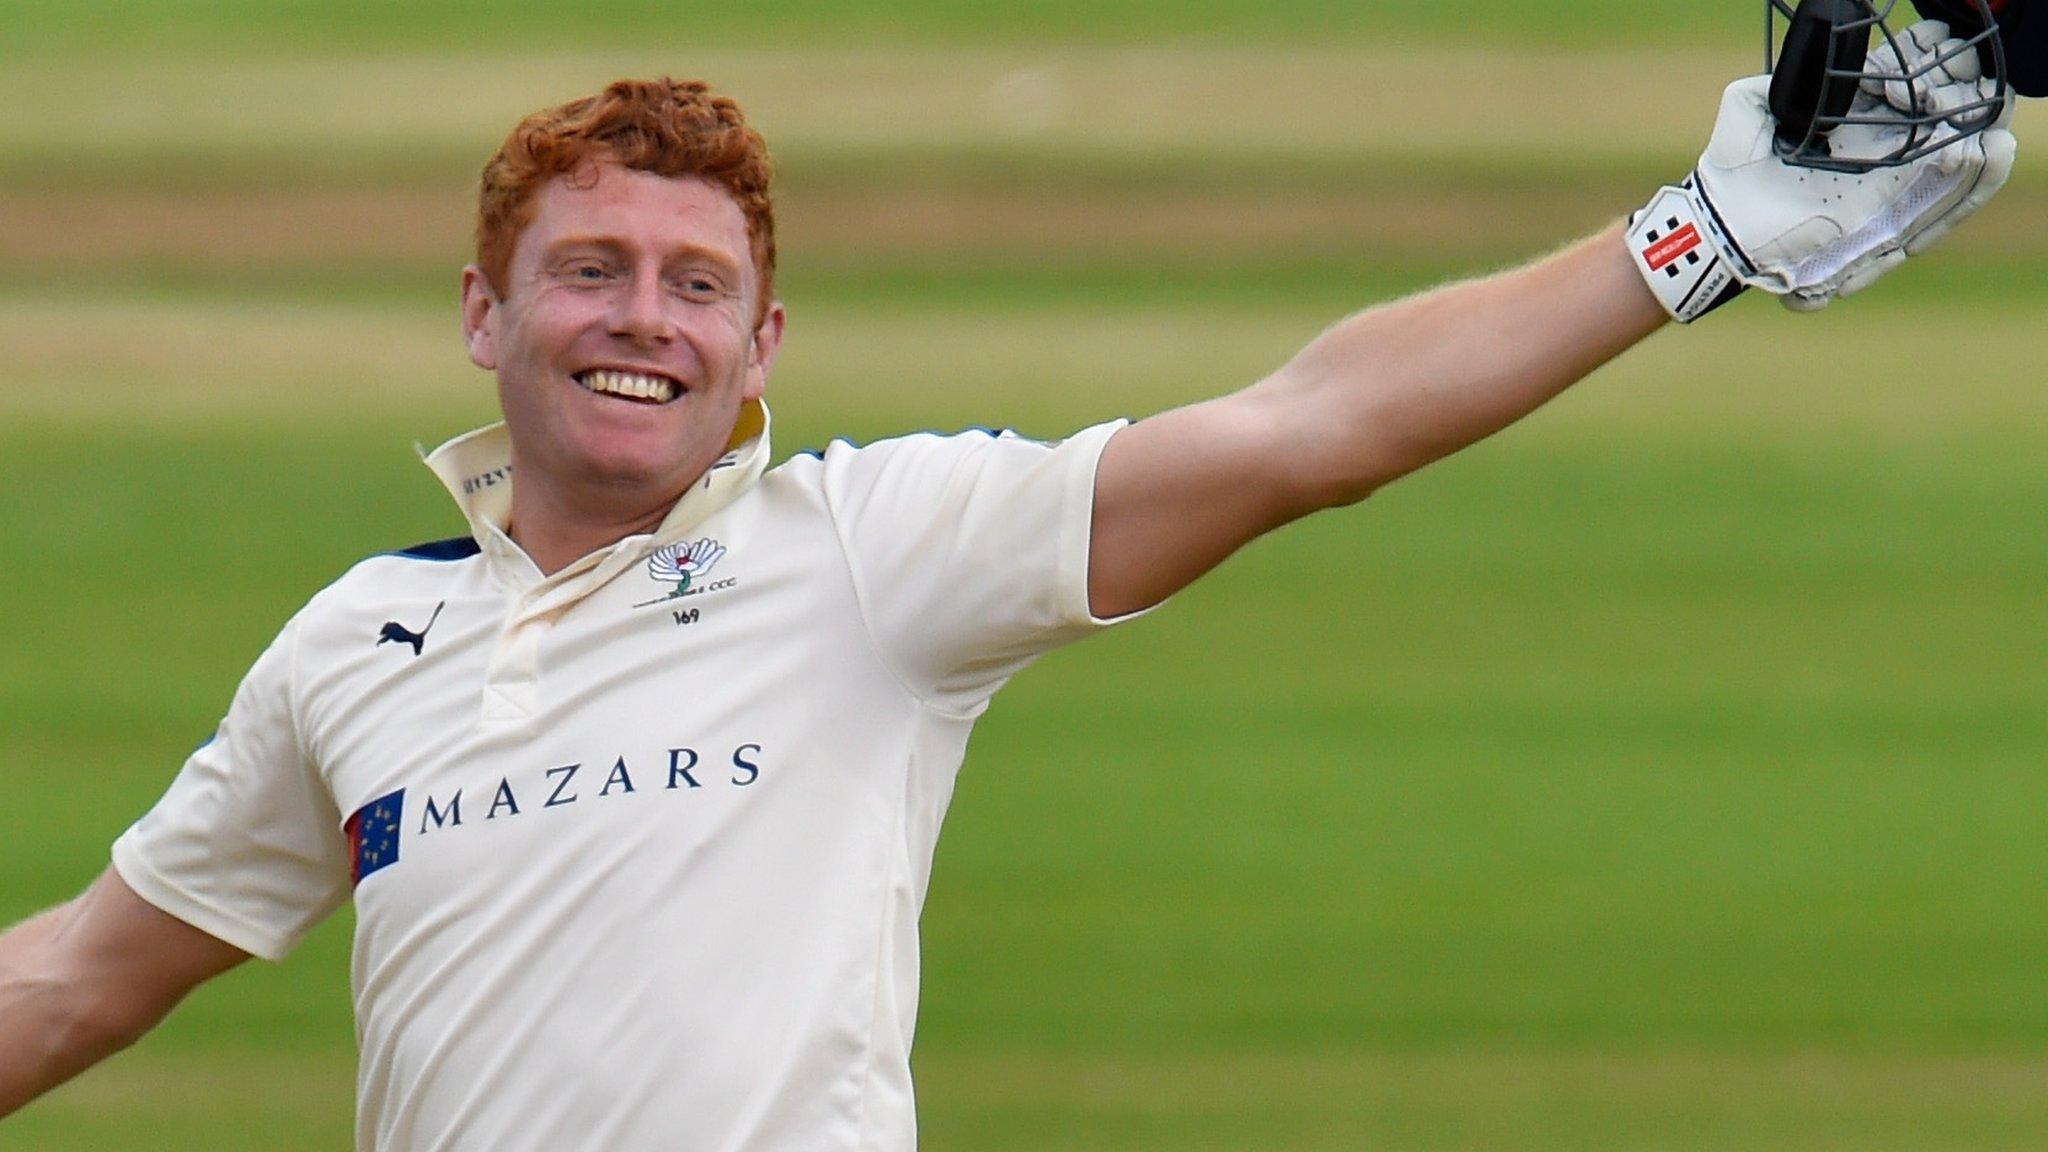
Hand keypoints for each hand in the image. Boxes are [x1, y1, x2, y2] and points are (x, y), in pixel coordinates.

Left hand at [1627, 20, 2015, 321]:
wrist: (1722, 226)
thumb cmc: (1731, 172)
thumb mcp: (1747, 108)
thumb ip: (1768, 82)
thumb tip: (1787, 70)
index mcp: (1853, 120)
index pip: (1906, 80)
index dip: (1928, 58)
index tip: (1937, 38)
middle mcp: (1879, 152)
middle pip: (1942, 115)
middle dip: (1965, 88)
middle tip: (1971, 68)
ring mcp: (1889, 188)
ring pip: (1955, 157)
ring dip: (1981, 130)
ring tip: (1996, 111)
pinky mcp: (1891, 222)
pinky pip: (1944, 204)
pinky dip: (1974, 180)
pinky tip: (1993, 150)